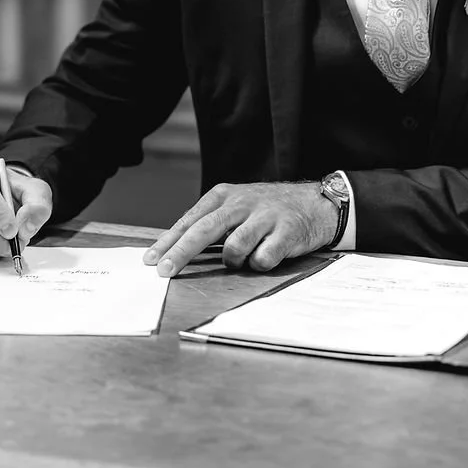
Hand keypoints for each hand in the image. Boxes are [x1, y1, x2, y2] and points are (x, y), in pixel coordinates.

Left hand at [144, 181, 337, 276]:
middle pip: (205, 230)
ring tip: (244, 257)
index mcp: (225, 195)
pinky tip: (267, 255)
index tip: (150, 260)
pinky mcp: (286, 233)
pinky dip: (260, 264)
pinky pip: (262, 259)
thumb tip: (173, 249)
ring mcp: (265, 217)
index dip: (168, 241)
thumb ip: (210, 222)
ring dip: (234, 260)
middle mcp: (243, 203)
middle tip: (164, 272)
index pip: (190, 220)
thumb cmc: (267, 209)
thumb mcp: (237, 205)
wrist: (316, 203)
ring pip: (234, 248)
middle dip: (180, 253)